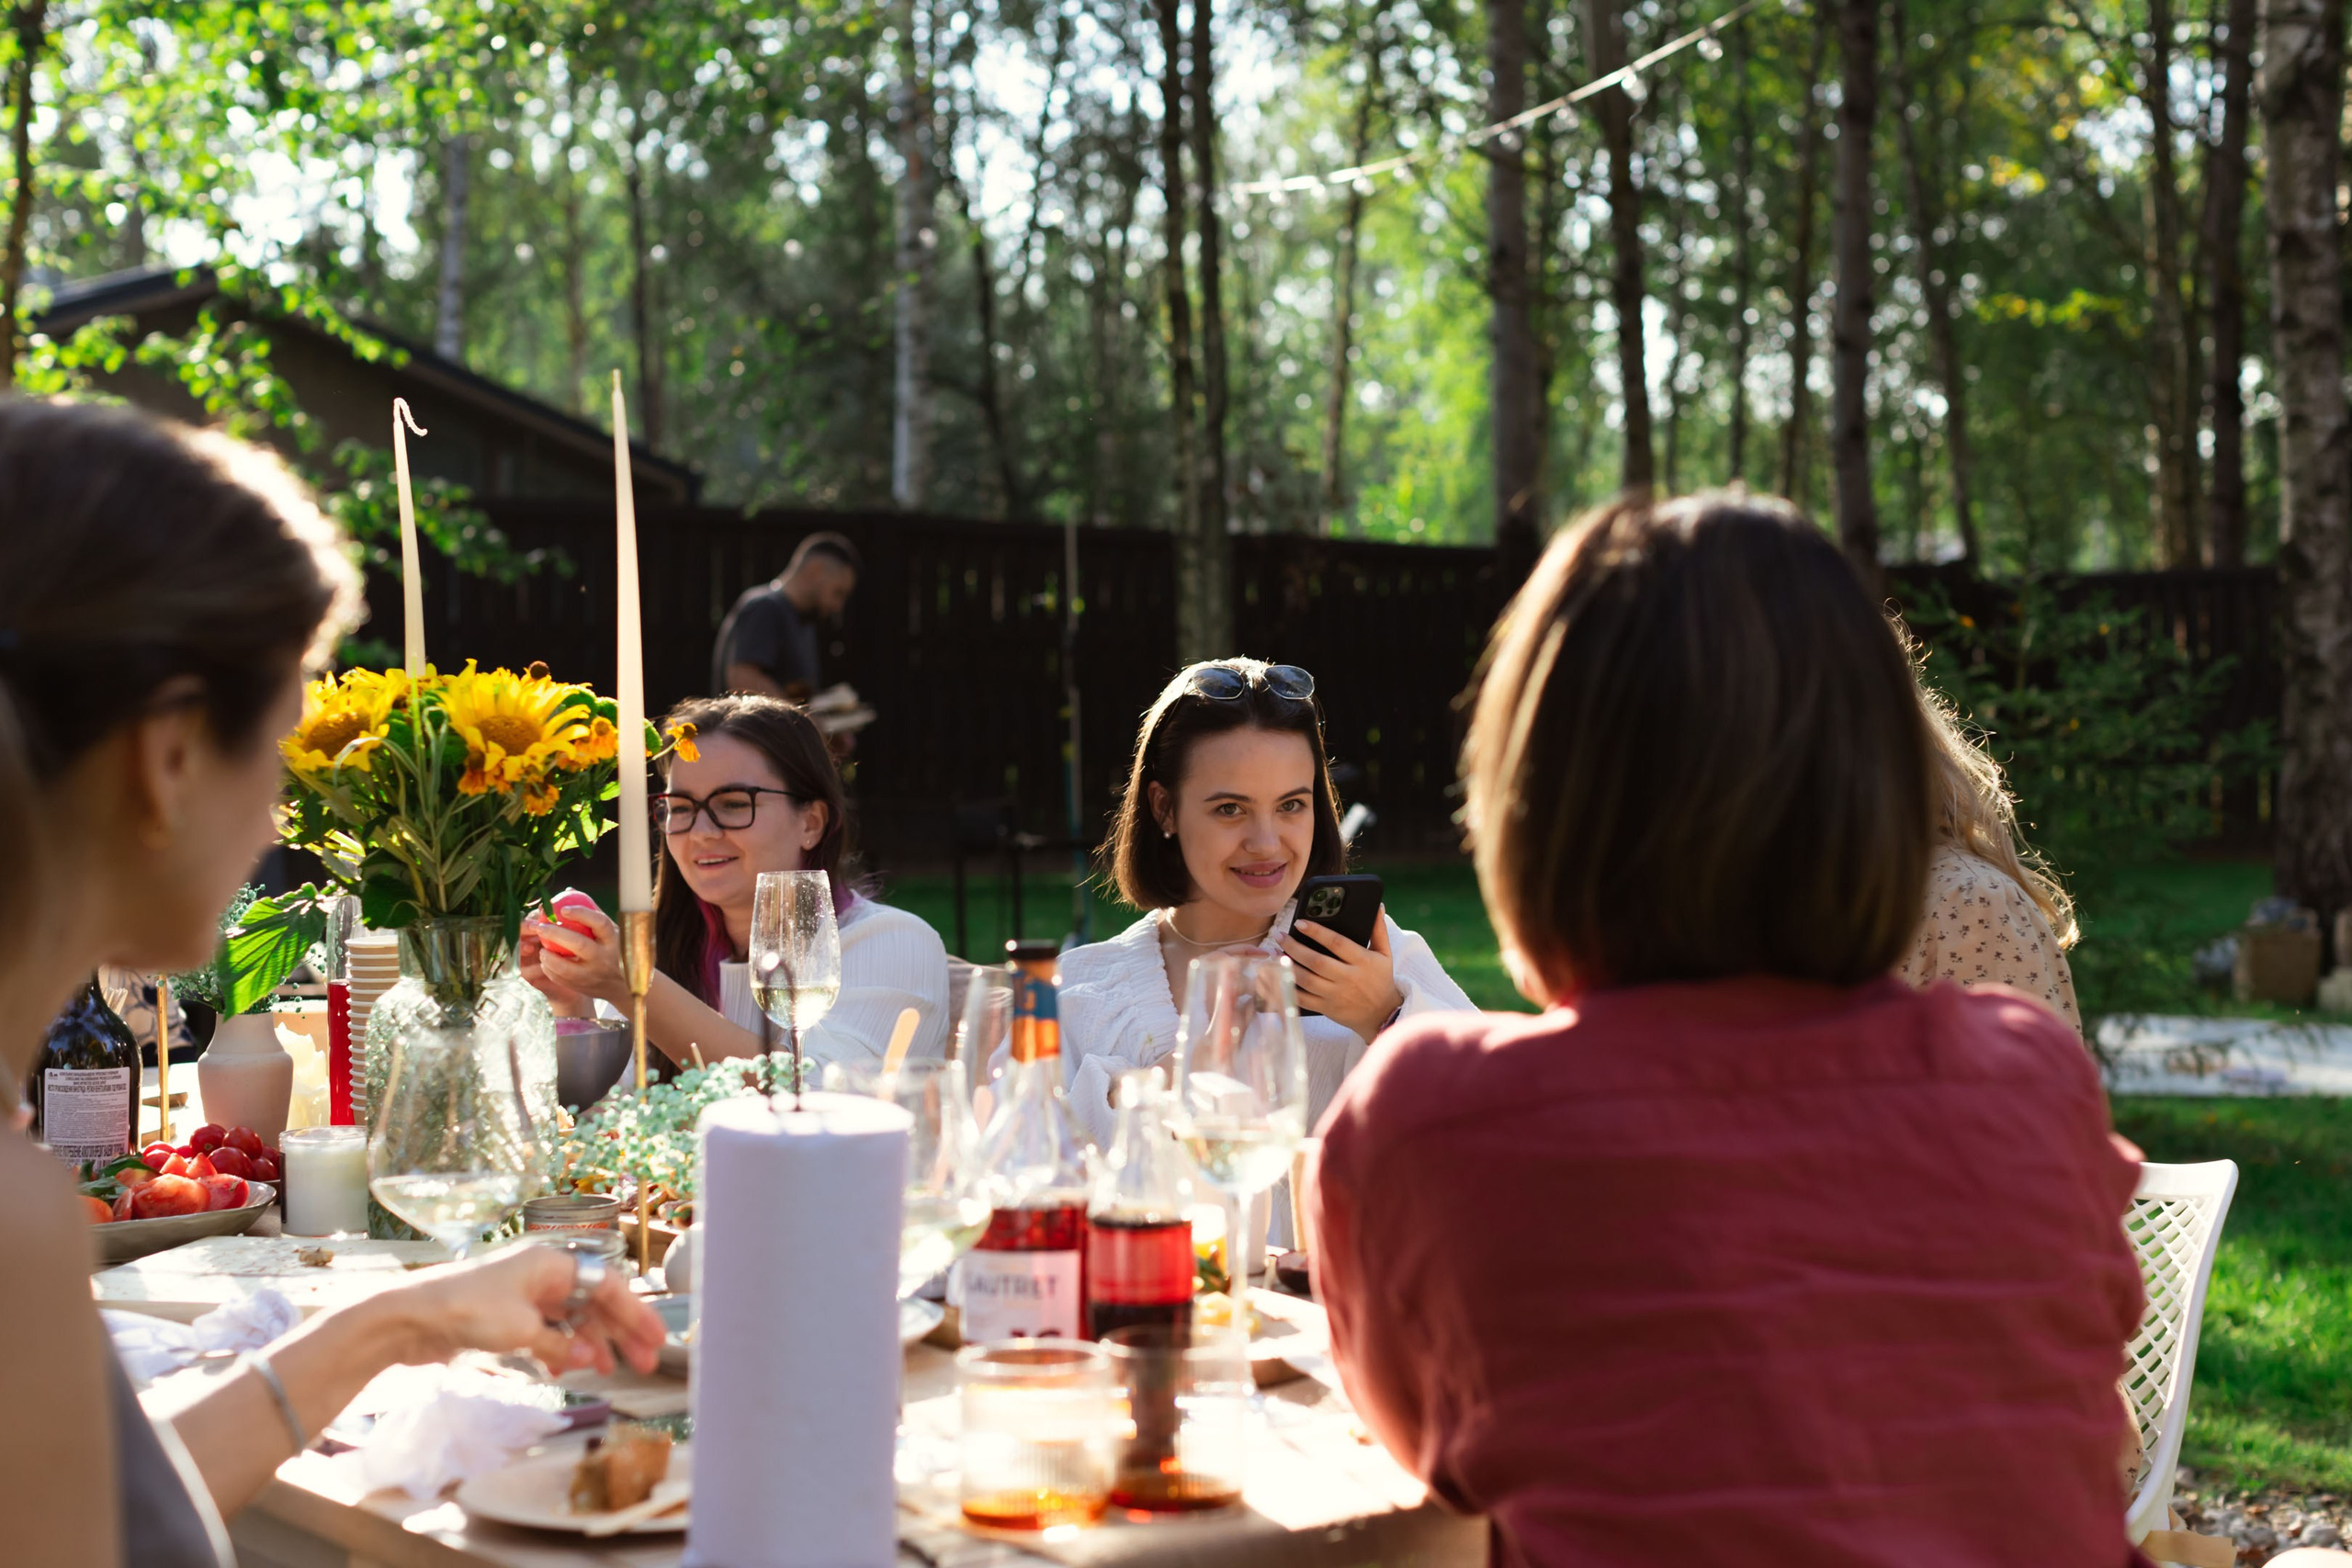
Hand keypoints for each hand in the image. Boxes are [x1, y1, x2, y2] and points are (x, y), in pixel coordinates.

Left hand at [375, 1241, 665, 1377]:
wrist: (409, 1318)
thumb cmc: (467, 1311)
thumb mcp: (521, 1330)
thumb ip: (562, 1345)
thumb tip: (592, 1358)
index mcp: (552, 1263)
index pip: (608, 1286)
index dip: (636, 1314)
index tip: (656, 1341)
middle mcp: (542, 1274)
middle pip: (593, 1302)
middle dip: (619, 1333)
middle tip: (643, 1363)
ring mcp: (523, 1295)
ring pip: (572, 1318)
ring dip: (590, 1344)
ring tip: (607, 1371)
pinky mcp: (504, 1316)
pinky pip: (547, 1331)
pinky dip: (559, 1349)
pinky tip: (564, 1371)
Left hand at [523, 899, 627, 1009]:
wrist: (622, 986)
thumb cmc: (612, 949)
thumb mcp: (609, 932)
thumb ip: (591, 912)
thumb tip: (568, 891)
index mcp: (613, 939)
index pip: (600, 923)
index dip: (581, 914)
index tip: (563, 908)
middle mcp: (605, 958)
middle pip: (580, 945)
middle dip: (557, 935)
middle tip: (540, 927)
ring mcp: (594, 975)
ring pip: (566, 967)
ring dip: (549, 956)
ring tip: (541, 948)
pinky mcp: (582, 987)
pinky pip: (560, 978)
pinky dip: (549, 969)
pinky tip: (545, 960)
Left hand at [1280, 912, 1404, 1044]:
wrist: (1382, 1014)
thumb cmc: (1380, 980)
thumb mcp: (1384, 954)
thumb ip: (1378, 930)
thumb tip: (1377, 907)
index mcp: (1362, 961)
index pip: (1337, 943)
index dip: (1316, 932)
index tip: (1299, 922)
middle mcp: (1348, 978)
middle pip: (1316, 961)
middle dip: (1294, 947)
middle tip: (1280, 936)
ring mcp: (1336, 995)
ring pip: (1307, 980)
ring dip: (1288, 966)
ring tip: (1275, 953)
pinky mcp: (1327, 1008)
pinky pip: (1303, 999)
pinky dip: (1288, 988)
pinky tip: (1277, 976)